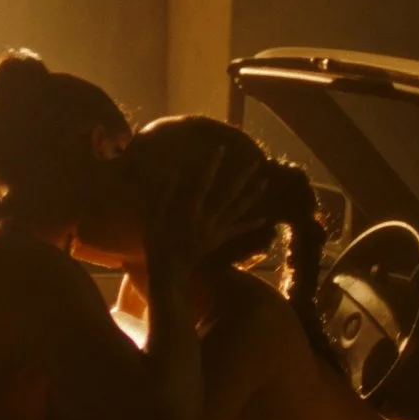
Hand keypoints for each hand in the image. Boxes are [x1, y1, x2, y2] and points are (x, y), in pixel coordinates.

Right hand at [145, 145, 268, 273]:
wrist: (169, 270)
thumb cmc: (156, 242)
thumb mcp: (153, 216)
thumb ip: (163, 193)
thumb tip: (172, 171)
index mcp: (189, 210)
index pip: (203, 182)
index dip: (212, 165)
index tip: (221, 149)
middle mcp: (206, 218)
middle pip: (228, 194)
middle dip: (242, 177)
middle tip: (255, 163)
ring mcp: (215, 229)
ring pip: (237, 210)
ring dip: (252, 195)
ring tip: (265, 182)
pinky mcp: (218, 239)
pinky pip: (236, 230)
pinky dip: (250, 224)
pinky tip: (263, 218)